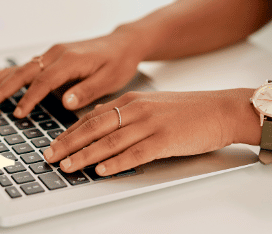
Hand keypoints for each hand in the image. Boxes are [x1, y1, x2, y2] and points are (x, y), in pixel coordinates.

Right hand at [0, 27, 145, 116]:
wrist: (123, 44)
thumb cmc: (118, 63)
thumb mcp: (109, 80)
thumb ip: (87, 91)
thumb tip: (66, 102)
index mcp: (71, 60)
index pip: (45, 81)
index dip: (30, 98)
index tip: (18, 113)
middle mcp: (58, 54)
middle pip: (25, 73)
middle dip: (3, 88)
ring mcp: (53, 53)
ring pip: (22, 68)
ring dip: (1, 81)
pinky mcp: (53, 55)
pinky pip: (28, 64)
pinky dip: (9, 71)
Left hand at [42, 90, 241, 175]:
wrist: (221, 110)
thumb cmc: (188, 111)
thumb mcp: (151, 105)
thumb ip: (125, 113)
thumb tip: (99, 121)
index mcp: (131, 101)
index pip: (92, 117)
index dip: (69, 132)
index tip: (53, 144)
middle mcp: (136, 110)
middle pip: (94, 128)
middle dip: (68, 144)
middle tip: (49, 157)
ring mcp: (150, 124)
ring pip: (109, 142)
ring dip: (85, 156)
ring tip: (68, 167)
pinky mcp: (165, 140)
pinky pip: (135, 154)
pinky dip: (116, 163)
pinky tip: (102, 170)